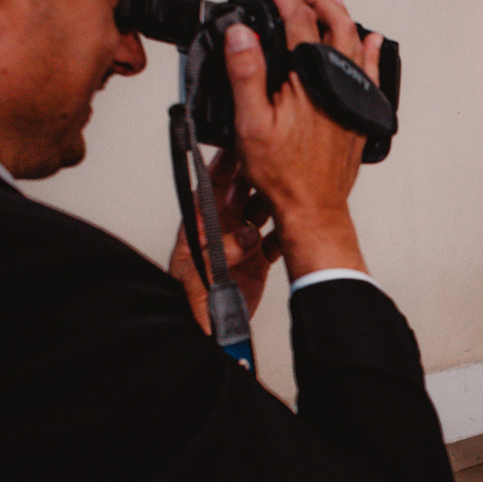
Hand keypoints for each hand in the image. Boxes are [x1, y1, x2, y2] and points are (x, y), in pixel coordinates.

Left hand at [169, 149, 279, 334]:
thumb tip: (247, 235)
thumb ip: (222, 253)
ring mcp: (240, 244)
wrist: (209, 336)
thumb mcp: (199, 276)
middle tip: (272, 163)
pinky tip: (292, 229)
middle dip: (255, 178)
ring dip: (273, 203)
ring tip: (286, 193)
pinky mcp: (257, 261)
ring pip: (260, 212)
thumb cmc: (190, 304)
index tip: (239, 144)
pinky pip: (275, 240)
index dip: (223, 164)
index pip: (210, 187)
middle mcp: (221, 230)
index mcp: (199, 226)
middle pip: (240, 193)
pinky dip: (285, 234)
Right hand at [223, 0, 382, 282]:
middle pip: (333, 25)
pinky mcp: (359, 114)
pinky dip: (371, 52)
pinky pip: (371, 73)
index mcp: (309, 79)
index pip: (297, 21)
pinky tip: (373, 42)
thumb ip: (246, 74)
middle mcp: (337, 84)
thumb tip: (242, 35)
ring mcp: (352, 98)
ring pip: (355, 44)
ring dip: (342, 17)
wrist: (314, 207)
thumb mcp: (251, 122)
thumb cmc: (284, 174)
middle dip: (315, 0)